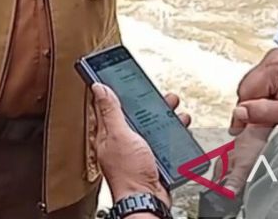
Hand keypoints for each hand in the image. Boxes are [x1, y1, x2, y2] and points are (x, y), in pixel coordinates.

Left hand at [92, 83, 171, 204]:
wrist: (147, 201)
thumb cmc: (129, 173)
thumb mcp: (119, 135)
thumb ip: (111, 112)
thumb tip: (98, 88)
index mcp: (108, 134)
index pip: (107, 106)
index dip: (115, 91)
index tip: (123, 78)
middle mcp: (122, 141)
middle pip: (134, 114)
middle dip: (147, 103)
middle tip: (159, 94)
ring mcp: (138, 150)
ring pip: (151, 126)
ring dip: (164, 117)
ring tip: (175, 110)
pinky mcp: (153, 159)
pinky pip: (163, 141)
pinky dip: (173, 133)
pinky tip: (180, 128)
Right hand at [230, 48, 277, 133]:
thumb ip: (264, 113)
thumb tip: (239, 113)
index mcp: (275, 66)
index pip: (245, 92)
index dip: (244, 114)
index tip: (242, 130)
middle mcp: (274, 56)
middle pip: (248, 86)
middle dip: (255, 105)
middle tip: (267, 122)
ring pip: (255, 83)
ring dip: (262, 99)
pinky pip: (265, 79)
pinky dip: (270, 92)